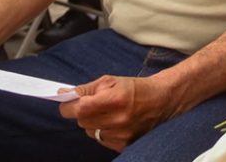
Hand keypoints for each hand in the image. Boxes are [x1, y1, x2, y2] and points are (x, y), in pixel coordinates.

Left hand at [59, 75, 175, 152]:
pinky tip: (114, 122)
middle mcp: (118, 120)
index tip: (68, 102)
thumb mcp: (110, 80)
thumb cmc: (134, 88)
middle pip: (82, 121)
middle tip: (94, 104)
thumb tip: (64, 94)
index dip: (69, 106)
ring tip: (108, 113)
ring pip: (90, 132)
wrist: (161, 101)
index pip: (79, 109)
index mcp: (115, 100)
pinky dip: (103, 131)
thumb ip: (86, 89)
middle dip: (82, 112)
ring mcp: (121, 135)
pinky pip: (101, 140)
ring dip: (93, 122)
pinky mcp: (124, 145)